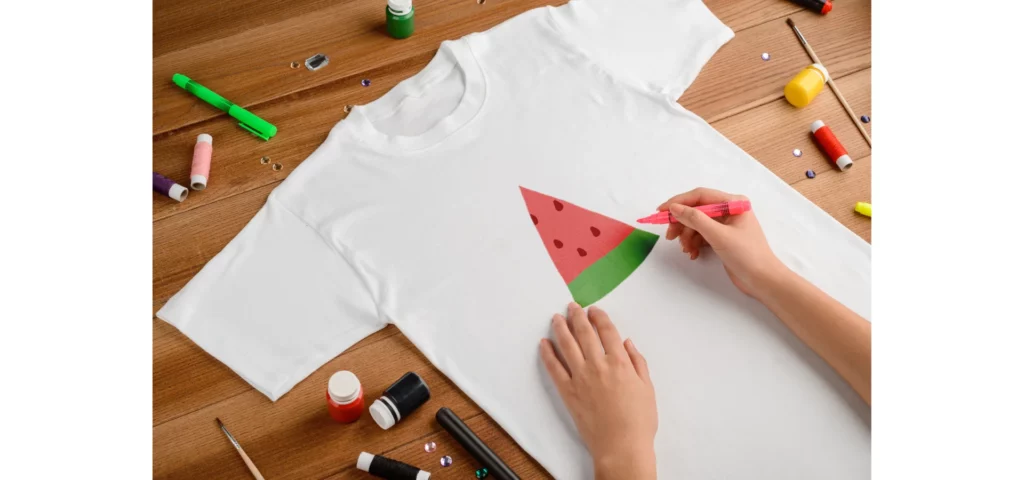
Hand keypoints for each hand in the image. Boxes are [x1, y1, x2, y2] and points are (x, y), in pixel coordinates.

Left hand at [540, 302, 657, 479]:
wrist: (621, 446)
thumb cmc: (639, 421)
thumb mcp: (648, 388)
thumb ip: (638, 362)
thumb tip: (627, 342)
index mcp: (620, 362)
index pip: (607, 331)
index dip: (600, 317)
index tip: (594, 310)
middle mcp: (598, 365)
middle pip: (585, 333)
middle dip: (577, 316)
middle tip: (572, 306)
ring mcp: (580, 377)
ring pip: (567, 345)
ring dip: (560, 328)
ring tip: (556, 317)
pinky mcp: (568, 391)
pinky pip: (554, 368)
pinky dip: (547, 353)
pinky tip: (544, 343)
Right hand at [659, 187, 786, 298]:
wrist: (763, 281)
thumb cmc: (746, 255)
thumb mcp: (719, 235)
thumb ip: (695, 219)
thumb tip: (674, 208)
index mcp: (733, 203)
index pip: (700, 196)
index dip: (679, 202)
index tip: (661, 211)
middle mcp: (730, 210)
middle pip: (697, 210)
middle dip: (682, 223)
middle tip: (670, 237)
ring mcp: (726, 225)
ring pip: (697, 225)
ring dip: (687, 236)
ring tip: (685, 249)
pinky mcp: (723, 239)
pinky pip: (702, 236)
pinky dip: (694, 243)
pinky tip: (693, 254)